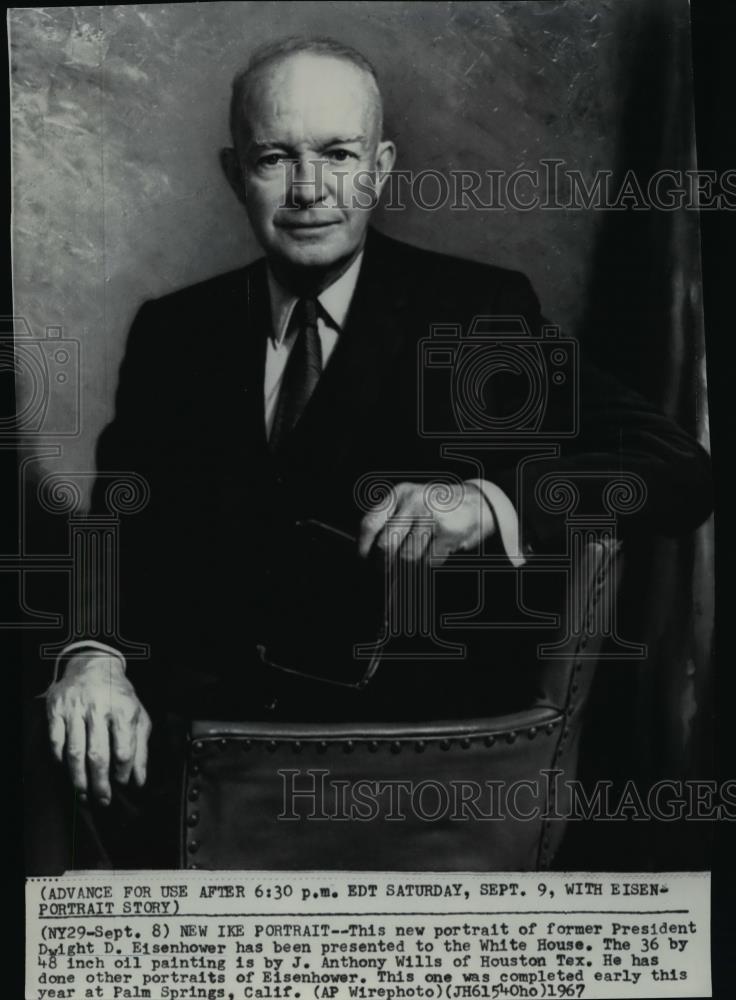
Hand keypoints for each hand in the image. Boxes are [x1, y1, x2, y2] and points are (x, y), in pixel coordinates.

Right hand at [46, 651, 150, 805]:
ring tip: (83, 794)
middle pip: (98, 755)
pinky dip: (60, 760)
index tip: (121, 785)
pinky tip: (67, 771)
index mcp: (124, 710)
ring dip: (78, 779)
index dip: (122, 773)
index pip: (124, 750)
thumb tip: (140, 780)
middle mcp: (99, 709)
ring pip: (75, 752)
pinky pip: (56, 741)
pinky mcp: (56, 710)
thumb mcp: (138, 716)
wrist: (94, 666)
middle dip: (100, 783)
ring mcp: (75, 709)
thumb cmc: (119, 696)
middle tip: (102, 801)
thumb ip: (141, 748)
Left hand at [358, 480, 495, 565]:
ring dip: (411, 565)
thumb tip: (371, 555)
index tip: (364, 559)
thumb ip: (391, 522)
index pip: (370, 523)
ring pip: (407, 557)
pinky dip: (430, 562)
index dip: (363, 546)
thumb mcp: (411, 503)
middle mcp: (413, 502)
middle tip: (387, 570)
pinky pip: (429, 560)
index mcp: (399, 494)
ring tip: (419, 554)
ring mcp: (431, 516)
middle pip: (387, 545)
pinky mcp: (448, 531)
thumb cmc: (438, 507)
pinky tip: (437, 550)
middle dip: (385, 564)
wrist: (478, 502)